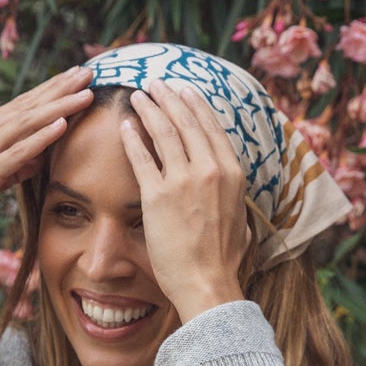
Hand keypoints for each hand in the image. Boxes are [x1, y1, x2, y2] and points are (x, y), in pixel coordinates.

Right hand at [0, 65, 93, 252]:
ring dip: (58, 107)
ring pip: (24, 123)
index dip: (50, 88)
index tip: (77, 75)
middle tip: (89, 71)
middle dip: (59, 88)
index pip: (21, 104)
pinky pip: (16, 154)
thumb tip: (43, 153)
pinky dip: (39, 138)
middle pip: (26, 106)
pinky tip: (61, 126)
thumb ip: (16, 163)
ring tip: (85, 94)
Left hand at [119, 78, 248, 322]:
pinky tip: (125, 125)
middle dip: (169, 97)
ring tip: (137, 95)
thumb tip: (232, 195)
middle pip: (186, 121)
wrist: (207, 283)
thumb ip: (233, 198)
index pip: (212, 127)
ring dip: (149, 108)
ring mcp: (184, 180)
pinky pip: (142, 157)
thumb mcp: (240, 219)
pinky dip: (132, 138)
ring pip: (163, 132)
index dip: (196, 105)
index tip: (184, 91)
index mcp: (233, 173)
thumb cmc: (223, 259)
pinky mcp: (157, 195)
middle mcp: (211, 169)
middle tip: (155, 83)